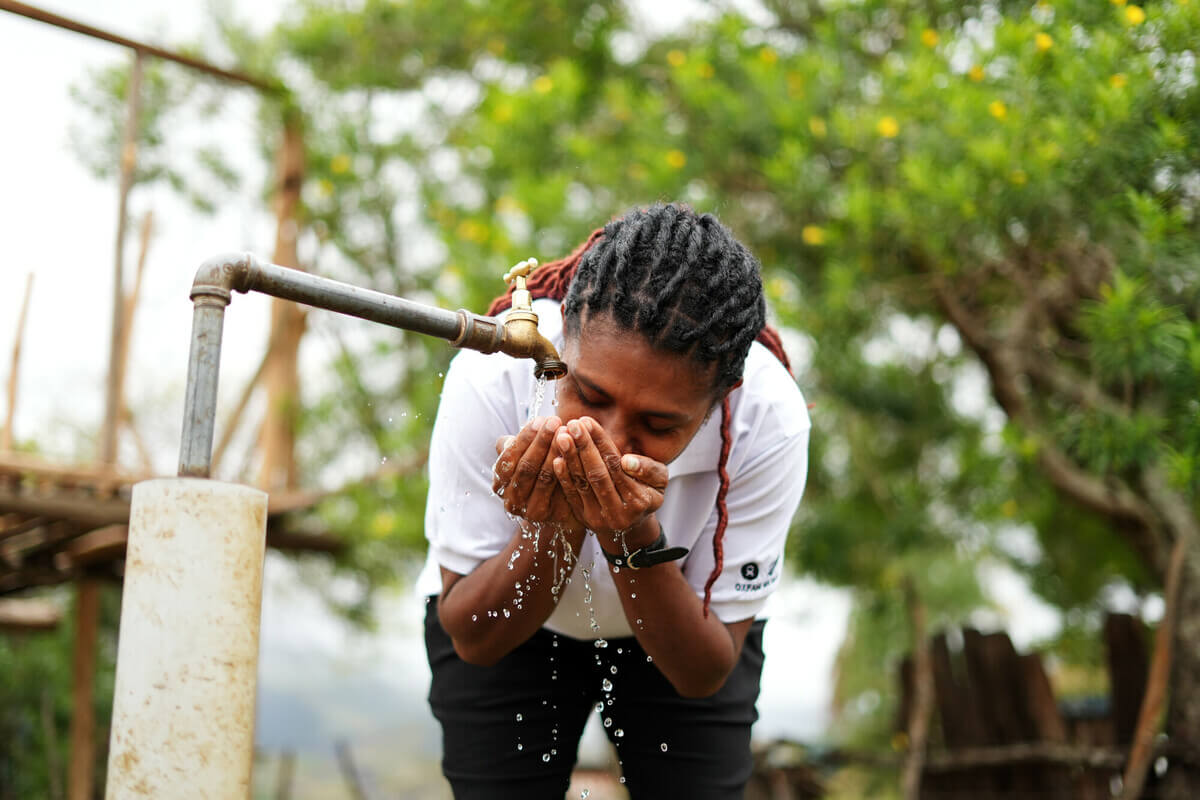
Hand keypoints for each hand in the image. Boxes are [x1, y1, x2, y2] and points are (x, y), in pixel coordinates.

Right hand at [493, 416, 582, 531]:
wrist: (562, 510)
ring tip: (566, 433)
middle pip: (525, 466)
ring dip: (554, 452)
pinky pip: (556, 489)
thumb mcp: (529, 458)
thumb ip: (523, 445)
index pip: (509, 457)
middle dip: (541, 441)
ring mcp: (526, 509)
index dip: (524, 438)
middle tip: (555, 421)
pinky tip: (570, 455)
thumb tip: (523, 429)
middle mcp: (510, 498)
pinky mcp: (546, 515)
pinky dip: (562, 471)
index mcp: (501, 480)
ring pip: (542, 476)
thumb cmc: (543, 475)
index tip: (540, 420)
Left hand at [551, 417, 668, 543]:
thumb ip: (648, 469)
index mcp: (639, 501)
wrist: (632, 524)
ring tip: (561, 436)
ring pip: (582, 484)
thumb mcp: (659, 480)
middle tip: (572, 424)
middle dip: (583, 447)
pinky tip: (556, 458)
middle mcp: (618, 513)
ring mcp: (599, 519)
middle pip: (597, 474)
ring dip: (570, 458)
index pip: (616, 465)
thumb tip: (627, 461)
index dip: (601, 442)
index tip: (587, 422)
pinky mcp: (583, 519)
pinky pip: (571, 495)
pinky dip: (563, 477)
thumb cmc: (647, 493)